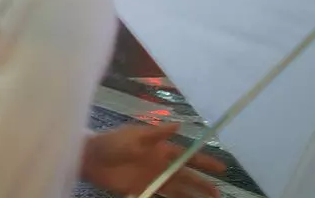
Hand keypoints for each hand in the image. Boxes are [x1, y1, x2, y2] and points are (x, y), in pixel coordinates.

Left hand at [81, 123, 224, 197]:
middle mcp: (161, 165)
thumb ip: (157, 133)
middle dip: (203, 184)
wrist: (92, 158)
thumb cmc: (113, 142)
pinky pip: (163, 197)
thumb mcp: (136, 135)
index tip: (222, 168)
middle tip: (219, 193)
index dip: (205, 162)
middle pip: (187, 176)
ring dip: (192, 196)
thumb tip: (179, 124)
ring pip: (178, 190)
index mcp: (161, 149)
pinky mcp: (143, 190)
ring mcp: (153, 179)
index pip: (188, 156)